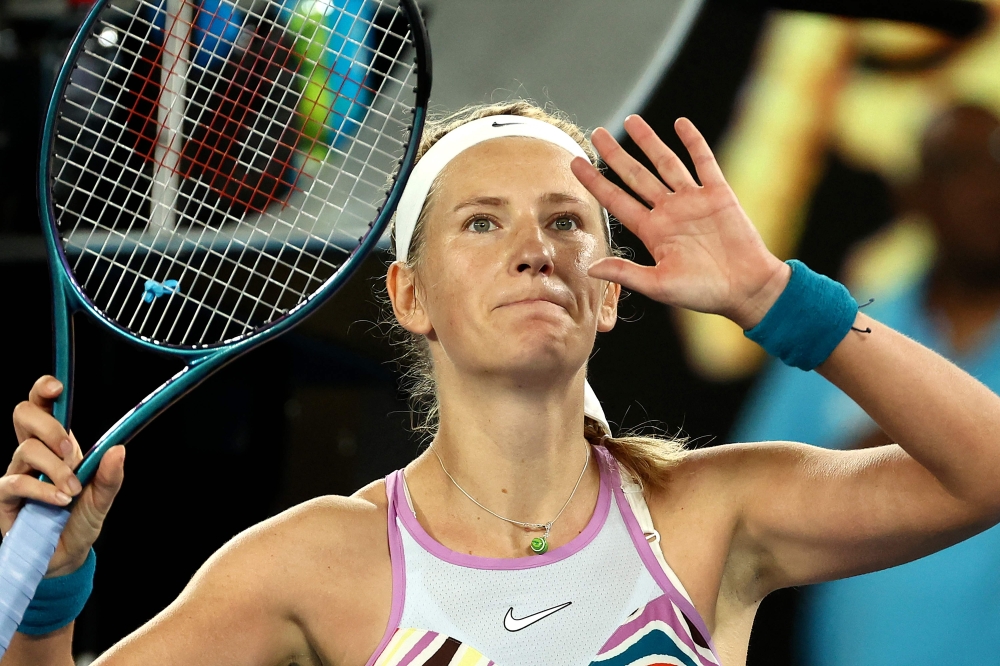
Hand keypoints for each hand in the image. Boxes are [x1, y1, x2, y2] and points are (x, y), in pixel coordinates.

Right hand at [4, 376, 124, 576]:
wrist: (63, 558)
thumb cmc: (79, 524)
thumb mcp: (102, 500)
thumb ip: (110, 477)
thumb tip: (118, 449)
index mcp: (58, 447)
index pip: (43, 407)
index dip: (43, 391)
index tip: (56, 388)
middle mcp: (34, 455)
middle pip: (23, 415)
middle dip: (50, 427)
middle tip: (72, 453)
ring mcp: (17, 474)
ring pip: (26, 450)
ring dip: (55, 468)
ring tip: (71, 492)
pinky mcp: (4, 497)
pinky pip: (15, 481)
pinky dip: (41, 489)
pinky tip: (59, 501)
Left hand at [572, 115, 789, 329]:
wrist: (746, 288)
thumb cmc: (703, 292)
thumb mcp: (659, 286)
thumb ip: (626, 274)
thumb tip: (591, 268)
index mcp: (652, 231)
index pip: (616, 200)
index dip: (595, 182)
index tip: (575, 163)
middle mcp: (668, 211)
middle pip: (635, 176)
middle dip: (615, 155)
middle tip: (596, 133)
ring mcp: (693, 200)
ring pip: (666, 163)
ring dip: (649, 141)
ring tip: (631, 120)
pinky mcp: (718, 195)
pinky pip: (704, 162)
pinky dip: (693, 142)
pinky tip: (680, 124)